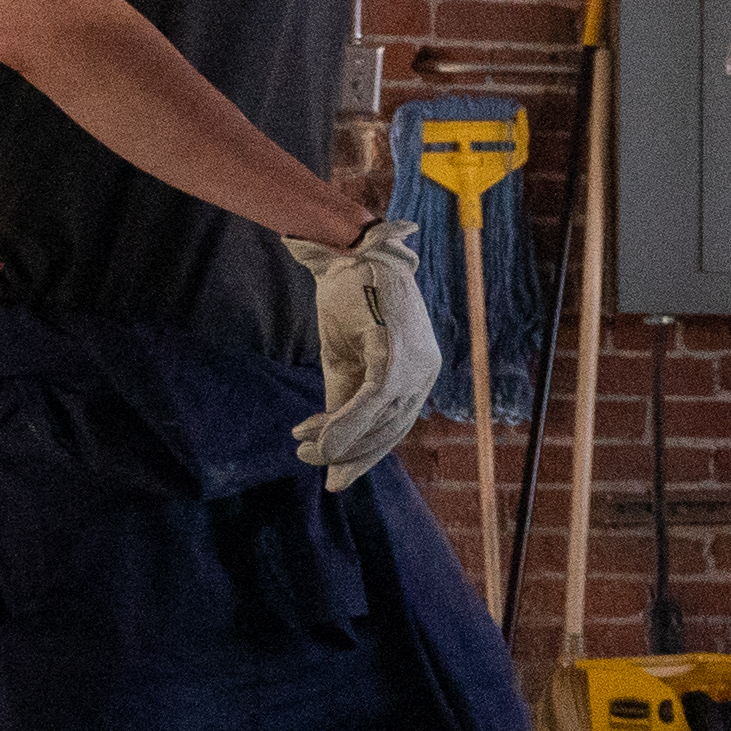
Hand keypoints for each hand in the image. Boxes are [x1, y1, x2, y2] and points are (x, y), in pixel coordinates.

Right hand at [280, 215, 442, 489]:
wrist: (348, 255)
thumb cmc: (351, 302)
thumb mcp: (347, 359)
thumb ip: (346, 397)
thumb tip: (332, 439)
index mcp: (419, 373)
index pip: (396, 426)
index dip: (366, 453)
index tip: (337, 475)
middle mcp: (425, 372)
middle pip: (391, 430)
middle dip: (353, 455)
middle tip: (318, 469)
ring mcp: (414, 363)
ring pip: (379, 420)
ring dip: (338, 440)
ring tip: (305, 448)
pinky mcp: (394, 352)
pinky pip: (371, 400)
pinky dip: (343, 423)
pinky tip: (317, 436)